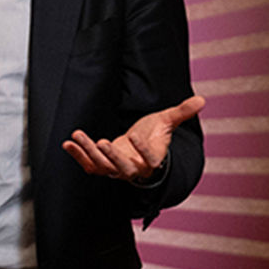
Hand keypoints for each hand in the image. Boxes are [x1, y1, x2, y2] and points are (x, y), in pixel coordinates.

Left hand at [63, 95, 205, 182]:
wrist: (140, 148)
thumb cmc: (154, 134)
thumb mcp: (166, 121)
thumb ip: (181, 112)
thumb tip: (202, 99)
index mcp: (153, 160)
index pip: (150, 160)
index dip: (144, 150)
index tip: (136, 135)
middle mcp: (134, 168)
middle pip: (123, 168)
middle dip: (112, 157)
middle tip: (102, 143)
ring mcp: (116, 169)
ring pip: (103, 167)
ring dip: (89, 152)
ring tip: (77, 135)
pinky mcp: (102, 167)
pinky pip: (88, 165)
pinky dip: (77, 156)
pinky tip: (67, 143)